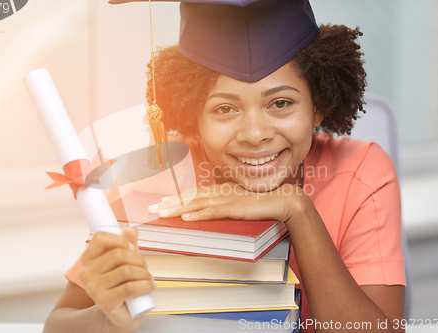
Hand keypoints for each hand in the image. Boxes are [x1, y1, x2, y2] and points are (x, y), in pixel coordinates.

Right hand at [79, 228, 155, 332]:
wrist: (118, 314)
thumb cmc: (121, 284)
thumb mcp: (125, 261)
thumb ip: (128, 243)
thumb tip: (130, 230)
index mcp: (88, 258)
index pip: (100, 237)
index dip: (120, 239)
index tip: (131, 247)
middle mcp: (87, 272)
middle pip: (118, 254)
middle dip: (138, 259)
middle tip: (144, 267)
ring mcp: (94, 288)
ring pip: (127, 271)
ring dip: (144, 273)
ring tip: (148, 278)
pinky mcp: (105, 302)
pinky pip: (130, 287)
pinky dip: (145, 285)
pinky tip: (150, 286)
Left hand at [148, 182, 304, 222]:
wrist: (284, 201)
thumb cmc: (264, 204)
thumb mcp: (240, 204)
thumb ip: (226, 207)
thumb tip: (210, 213)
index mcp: (223, 191)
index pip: (195, 193)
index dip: (177, 197)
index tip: (162, 202)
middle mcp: (222, 192)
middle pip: (191, 196)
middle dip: (170, 202)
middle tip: (153, 208)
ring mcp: (228, 199)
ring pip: (197, 202)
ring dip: (178, 208)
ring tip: (162, 213)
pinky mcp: (235, 207)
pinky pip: (213, 211)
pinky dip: (198, 214)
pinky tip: (186, 217)